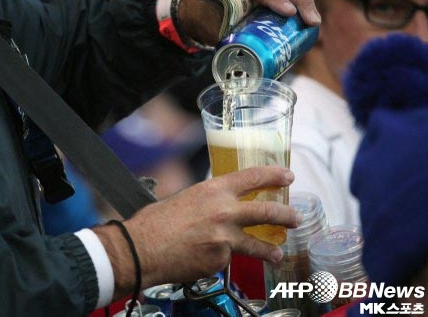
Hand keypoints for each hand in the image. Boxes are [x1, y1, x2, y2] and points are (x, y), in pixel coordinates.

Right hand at [94, 166, 300, 300]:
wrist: (141, 248)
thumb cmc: (156, 222)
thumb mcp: (185, 198)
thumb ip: (209, 201)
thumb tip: (220, 206)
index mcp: (214, 190)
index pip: (253, 177)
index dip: (274, 175)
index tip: (288, 176)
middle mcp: (224, 212)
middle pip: (267, 211)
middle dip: (286, 215)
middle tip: (295, 218)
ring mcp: (225, 239)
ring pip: (257, 244)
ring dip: (271, 250)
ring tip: (278, 253)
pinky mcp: (220, 261)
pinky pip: (227, 259)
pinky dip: (221, 259)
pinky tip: (205, 258)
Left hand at [178, 0, 320, 45]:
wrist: (202, 2)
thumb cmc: (208, 17)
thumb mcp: (213, 28)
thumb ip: (229, 41)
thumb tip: (245, 66)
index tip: (289, 13)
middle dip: (300, 1)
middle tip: (312, 22)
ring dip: (304, 1)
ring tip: (314, 22)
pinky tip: (310, 15)